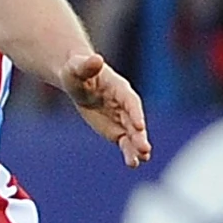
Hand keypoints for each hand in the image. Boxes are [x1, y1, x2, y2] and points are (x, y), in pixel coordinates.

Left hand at [61, 50, 150, 166]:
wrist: (77, 79)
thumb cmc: (77, 71)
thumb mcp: (77, 68)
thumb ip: (87, 65)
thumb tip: (96, 59)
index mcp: (119, 88)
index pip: (130, 101)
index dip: (135, 113)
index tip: (140, 126)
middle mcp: (124, 104)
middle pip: (135, 120)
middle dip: (140, 135)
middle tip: (145, 149)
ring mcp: (121, 118)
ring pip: (132, 134)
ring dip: (137, 147)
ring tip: (143, 159)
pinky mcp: (116, 129)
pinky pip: (125, 142)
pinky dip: (129, 152)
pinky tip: (133, 163)